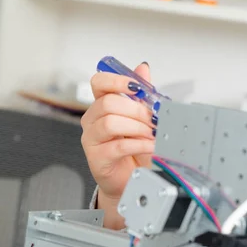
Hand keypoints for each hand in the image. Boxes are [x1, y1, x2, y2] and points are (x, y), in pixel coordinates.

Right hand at [81, 62, 155, 227]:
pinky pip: (118, 146)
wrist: (131, 179)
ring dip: (138, 128)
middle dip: (137, 110)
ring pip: (111, 123)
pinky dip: (139, 145)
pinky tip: (151, 146)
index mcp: (102, 105)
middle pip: (108, 103)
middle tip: (154, 119)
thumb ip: (141, 94)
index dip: (117, 80)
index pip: (99, 83)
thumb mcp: (142, 119)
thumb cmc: (135, 149)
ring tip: (153, 134)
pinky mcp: (97, 158)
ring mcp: (92, 139)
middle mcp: (93, 119)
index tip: (137, 87)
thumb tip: (143, 68)